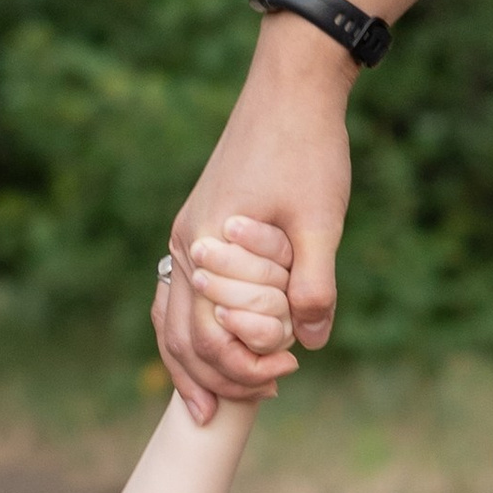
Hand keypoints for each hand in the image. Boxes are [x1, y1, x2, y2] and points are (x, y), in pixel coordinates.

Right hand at [153, 16, 354, 420]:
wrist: (292, 87)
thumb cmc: (308, 149)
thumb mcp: (322, 220)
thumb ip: (314, 285)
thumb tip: (311, 344)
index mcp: (206, 246)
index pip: (207, 335)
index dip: (243, 367)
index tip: (287, 376)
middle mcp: (186, 244)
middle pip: (178, 334)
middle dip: (210, 378)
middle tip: (249, 406)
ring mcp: (188, 235)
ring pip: (171, 316)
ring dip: (191, 361)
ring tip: (211, 400)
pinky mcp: (201, 226)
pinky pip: (182, 292)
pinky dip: (191, 326)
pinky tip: (212, 343)